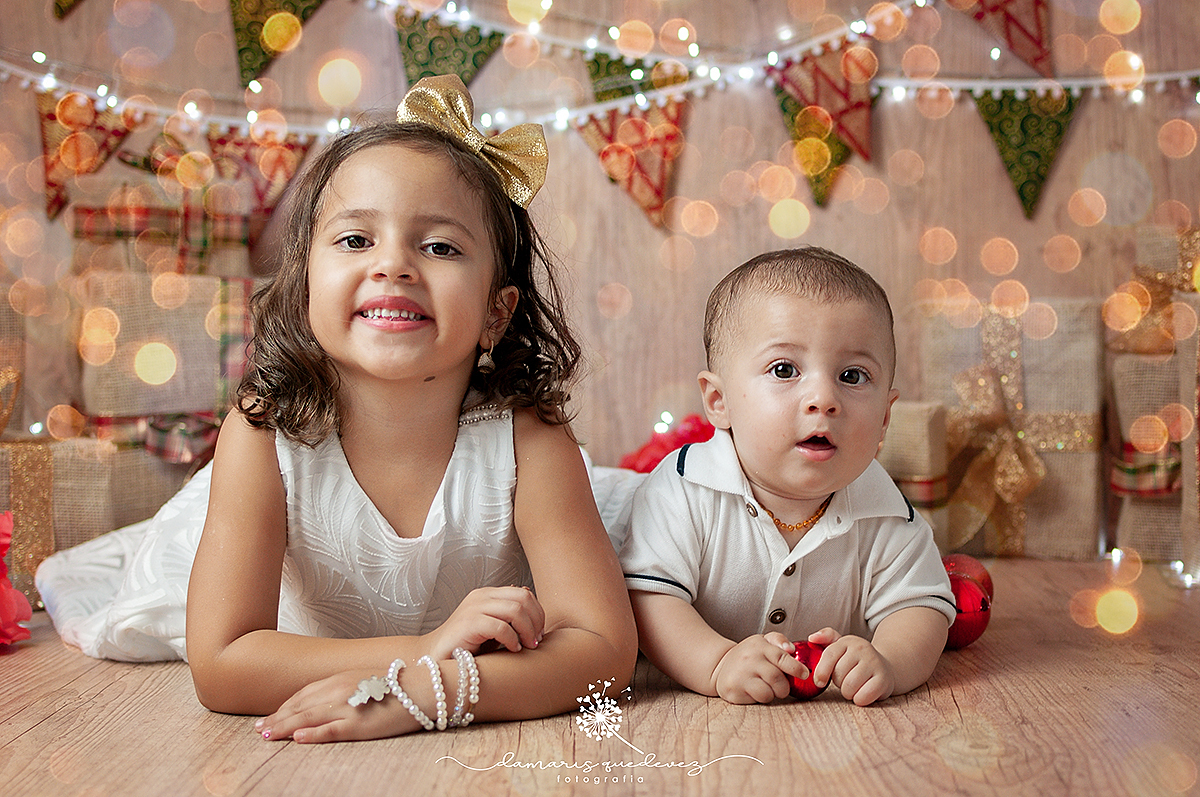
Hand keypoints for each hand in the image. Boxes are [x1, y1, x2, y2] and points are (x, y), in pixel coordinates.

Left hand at [255, 669, 420, 743]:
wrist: (423, 688)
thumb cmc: (398, 685)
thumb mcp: (365, 679)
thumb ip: (345, 687)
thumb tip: (327, 700)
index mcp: (341, 678)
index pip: (304, 694)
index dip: (285, 706)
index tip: (270, 716)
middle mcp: (339, 690)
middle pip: (300, 706)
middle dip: (278, 718)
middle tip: (259, 729)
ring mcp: (348, 707)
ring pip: (308, 718)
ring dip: (285, 727)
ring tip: (267, 735)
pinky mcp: (359, 724)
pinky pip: (330, 730)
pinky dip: (312, 734)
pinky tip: (297, 739)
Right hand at [423, 585, 544, 660]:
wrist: (434, 659)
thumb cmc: (466, 647)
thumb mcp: (492, 629)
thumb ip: (508, 616)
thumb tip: (530, 599)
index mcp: (487, 594)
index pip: (524, 593)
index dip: (538, 613)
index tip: (540, 633)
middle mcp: (481, 596)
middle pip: (523, 598)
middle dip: (536, 620)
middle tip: (537, 641)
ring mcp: (474, 608)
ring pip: (515, 610)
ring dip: (527, 630)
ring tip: (528, 646)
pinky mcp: (468, 623)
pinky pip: (501, 627)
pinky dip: (512, 640)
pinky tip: (513, 650)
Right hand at [712, 632, 807, 703]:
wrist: (721, 665)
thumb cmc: (748, 655)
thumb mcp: (762, 642)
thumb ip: (779, 640)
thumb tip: (791, 648)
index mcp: (759, 646)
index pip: (781, 657)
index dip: (796, 668)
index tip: (804, 674)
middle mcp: (749, 660)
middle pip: (777, 678)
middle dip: (784, 686)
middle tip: (782, 686)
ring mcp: (741, 675)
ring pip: (768, 692)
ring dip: (773, 693)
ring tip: (767, 686)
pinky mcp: (734, 690)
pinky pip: (758, 699)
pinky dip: (762, 698)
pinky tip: (756, 690)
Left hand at [807, 627, 895, 705]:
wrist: (885, 667)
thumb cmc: (855, 660)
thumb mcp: (841, 646)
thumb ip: (825, 639)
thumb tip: (812, 638)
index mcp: (847, 641)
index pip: (829, 655)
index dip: (821, 671)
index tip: (819, 682)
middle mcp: (862, 649)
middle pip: (838, 674)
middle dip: (838, 682)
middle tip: (845, 680)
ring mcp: (874, 663)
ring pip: (849, 686)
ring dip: (848, 692)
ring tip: (853, 687)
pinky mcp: (884, 679)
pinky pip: (863, 696)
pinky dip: (859, 699)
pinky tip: (862, 693)